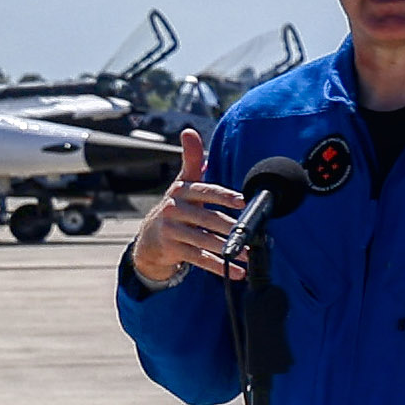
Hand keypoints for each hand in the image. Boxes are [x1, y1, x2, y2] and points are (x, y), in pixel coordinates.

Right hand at [126, 128, 248, 289]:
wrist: (150, 237)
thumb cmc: (176, 207)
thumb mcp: (182, 182)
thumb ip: (192, 160)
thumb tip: (189, 131)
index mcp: (181, 190)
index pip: (205, 191)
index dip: (223, 196)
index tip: (243, 202)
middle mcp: (174, 209)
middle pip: (207, 218)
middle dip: (231, 227)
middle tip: (253, 233)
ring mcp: (171, 230)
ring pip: (204, 239)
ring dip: (228, 249)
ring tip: (249, 254)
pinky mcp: (172, 249)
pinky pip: (198, 258)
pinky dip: (218, 267)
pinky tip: (236, 272)